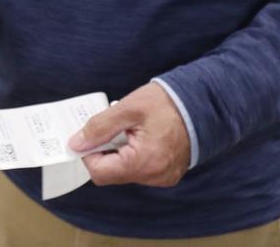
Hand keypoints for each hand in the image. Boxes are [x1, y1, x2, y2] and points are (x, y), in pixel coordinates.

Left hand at [68, 81, 190, 186]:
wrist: (203, 102)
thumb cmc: (168, 103)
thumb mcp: (129, 108)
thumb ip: (100, 126)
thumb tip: (76, 143)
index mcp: (143, 163)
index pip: (99, 172)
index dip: (89, 153)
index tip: (90, 134)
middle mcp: (154, 177)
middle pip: (112, 173)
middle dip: (106, 150)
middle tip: (114, 126)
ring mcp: (163, 177)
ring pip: (126, 171)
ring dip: (121, 151)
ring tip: (132, 128)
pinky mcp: (168, 173)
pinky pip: (141, 168)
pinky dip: (135, 154)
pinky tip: (142, 135)